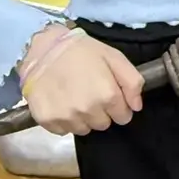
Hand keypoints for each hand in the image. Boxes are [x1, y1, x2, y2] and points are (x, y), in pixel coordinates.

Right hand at [19, 28, 143, 135]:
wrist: (42, 48)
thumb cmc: (81, 51)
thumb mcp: (114, 57)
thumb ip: (132, 82)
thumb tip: (136, 106)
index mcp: (107, 96)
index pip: (123, 117)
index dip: (119, 106)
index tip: (109, 95)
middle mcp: (88, 111)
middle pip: (104, 124)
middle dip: (101, 112)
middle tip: (90, 93)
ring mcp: (67, 118)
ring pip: (84, 129)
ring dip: (83, 118)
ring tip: (75, 96)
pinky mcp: (48, 121)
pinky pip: (64, 131)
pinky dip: (64, 120)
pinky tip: (61, 102)